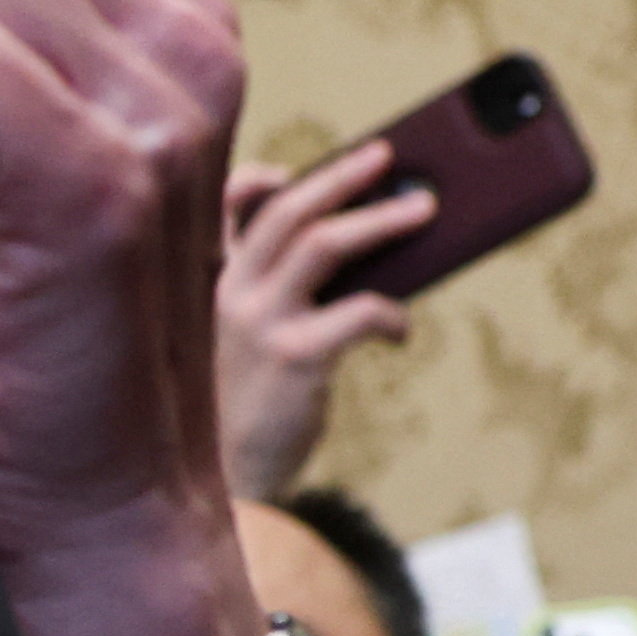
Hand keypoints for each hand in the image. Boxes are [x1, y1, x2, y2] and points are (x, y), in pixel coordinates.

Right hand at [215, 144, 431, 499]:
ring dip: (381, 219)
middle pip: (286, 211)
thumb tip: (367, 251)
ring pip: (324, 244)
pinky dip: (391, 314)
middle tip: (388, 156)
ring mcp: (257, 323)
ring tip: (426, 209)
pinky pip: (359, 312)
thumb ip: (279, 296)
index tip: (292, 171)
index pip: (222, 210)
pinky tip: (402, 332)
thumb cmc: (247, 406)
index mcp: (209, 285)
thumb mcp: (244, 342)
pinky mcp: (294, 358)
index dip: (256, 180)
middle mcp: (227, 294)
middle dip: (341, 176)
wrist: (227, 479)